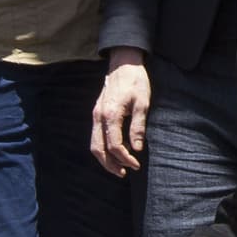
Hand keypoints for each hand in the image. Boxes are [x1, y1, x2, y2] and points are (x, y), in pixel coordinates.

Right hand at [91, 47, 150, 176]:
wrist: (123, 64)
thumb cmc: (136, 82)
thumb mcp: (143, 103)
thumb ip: (138, 127)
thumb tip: (136, 148)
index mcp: (110, 115)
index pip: (114, 145)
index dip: (124, 158)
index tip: (136, 165)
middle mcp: (98, 117)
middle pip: (98, 149)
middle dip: (110, 164)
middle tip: (124, 173)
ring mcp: (95, 115)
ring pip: (94, 144)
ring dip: (104, 159)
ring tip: (118, 168)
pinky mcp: (96, 113)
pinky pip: (95, 136)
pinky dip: (102, 148)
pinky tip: (113, 153)